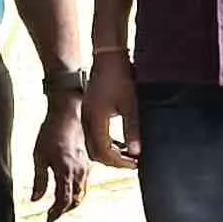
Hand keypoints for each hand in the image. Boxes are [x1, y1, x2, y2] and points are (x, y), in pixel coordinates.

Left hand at [31, 91, 89, 221]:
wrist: (68, 113)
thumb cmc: (51, 132)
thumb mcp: (39, 156)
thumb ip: (39, 180)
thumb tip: (35, 199)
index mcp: (66, 171)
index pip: (63, 200)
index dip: (56, 213)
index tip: (48, 220)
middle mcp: (79, 171)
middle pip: (75, 200)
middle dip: (64, 211)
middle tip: (53, 216)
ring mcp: (85, 167)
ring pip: (82, 193)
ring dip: (72, 203)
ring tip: (60, 208)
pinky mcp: (87, 162)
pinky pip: (84, 183)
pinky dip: (77, 192)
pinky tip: (69, 192)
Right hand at [83, 51, 141, 168]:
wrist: (107, 57)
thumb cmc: (120, 77)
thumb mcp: (130, 104)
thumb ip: (132, 129)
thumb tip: (137, 151)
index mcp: (96, 119)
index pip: (104, 152)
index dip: (119, 162)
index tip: (135, 164)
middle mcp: (86, 120)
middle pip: (95, 153)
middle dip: (113, 161)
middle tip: (132, 163)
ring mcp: (85, 116)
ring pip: (93, 145)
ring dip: (109, 153)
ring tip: (128, 155)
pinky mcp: (88, 112)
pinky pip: (93, 136)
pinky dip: (106, 143)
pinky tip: (121, 143)